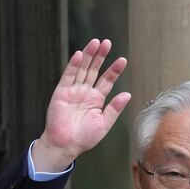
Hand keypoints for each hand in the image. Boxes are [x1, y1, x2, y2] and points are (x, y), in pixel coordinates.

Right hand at [31, 38, 130, 171]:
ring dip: (89, 56)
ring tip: (95, 43)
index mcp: (96, 99)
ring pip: (82, 69)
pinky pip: (68, 76)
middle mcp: (85, 92)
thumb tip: (127, 94)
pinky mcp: (61, 92)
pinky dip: (74, 65)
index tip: (122, 60)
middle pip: (94, 70)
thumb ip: (114, 108)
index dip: (114, 70)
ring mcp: (73, 91)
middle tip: (107, 42)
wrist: (65, 146)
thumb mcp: (104, 123)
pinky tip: (80, 55)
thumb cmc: (84, 138)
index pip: (107, 80)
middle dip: (100, 56)